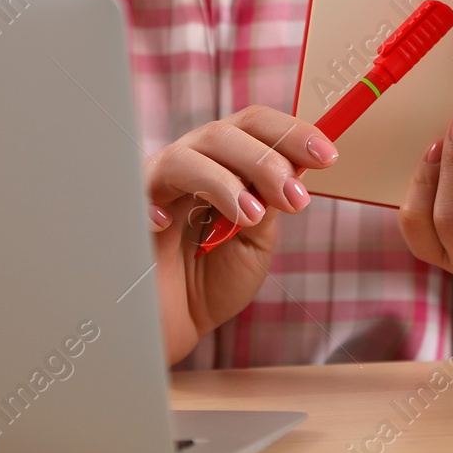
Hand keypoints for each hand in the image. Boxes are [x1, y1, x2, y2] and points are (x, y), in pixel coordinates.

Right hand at [144, 104, 338, 363]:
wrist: (170, 326)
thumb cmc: (210, 280)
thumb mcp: (254, 240)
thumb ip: (268, 203)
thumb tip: (291, 172)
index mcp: (223, 162)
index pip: (255, 126)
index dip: (292, 133)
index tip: (327, 156)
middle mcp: (189, 164)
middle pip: (222, 133)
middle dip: (266, 160)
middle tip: (295, 199)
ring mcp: (154, 187)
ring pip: (185, 158)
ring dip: (224, 182)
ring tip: (252, 217)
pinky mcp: (125, 215)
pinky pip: (134, 197)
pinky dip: (152, 205)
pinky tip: (167, 226)